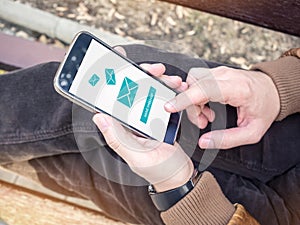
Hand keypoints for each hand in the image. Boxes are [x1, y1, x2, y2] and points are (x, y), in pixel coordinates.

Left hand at [92, 51, 192, 190]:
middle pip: (133, 90)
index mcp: (121, 127)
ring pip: (149, 92)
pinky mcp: (160, 117)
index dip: (112, 79)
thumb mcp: (136, 157)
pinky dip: (170, 91)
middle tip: (157, 69)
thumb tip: (98, 117)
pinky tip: (178, 87)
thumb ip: (117, 139)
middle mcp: (132, 120)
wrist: (180, 175)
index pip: (112, 100)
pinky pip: (163, 99)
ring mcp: (147, 117)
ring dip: (161, 82)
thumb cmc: (157, 170)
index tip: (115, 61)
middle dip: (144, 75)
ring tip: (174, 80)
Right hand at [165, 66, 279, 148]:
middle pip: (194, 85)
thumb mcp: (252, 132)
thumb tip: (204, 142)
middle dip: (191, 106)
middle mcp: (227, 76)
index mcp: (238, 88)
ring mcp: (221, 72)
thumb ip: (228, 139)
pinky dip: (197, 95)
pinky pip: (197, 82)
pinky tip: (208, 107)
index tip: (170, 107)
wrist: (274, 90)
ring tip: (207, 116)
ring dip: (193, 101)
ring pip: (193, 82)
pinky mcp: (216, 72)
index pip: (204, 89)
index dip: (185, 98)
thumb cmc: (264, 108)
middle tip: (203, 121)